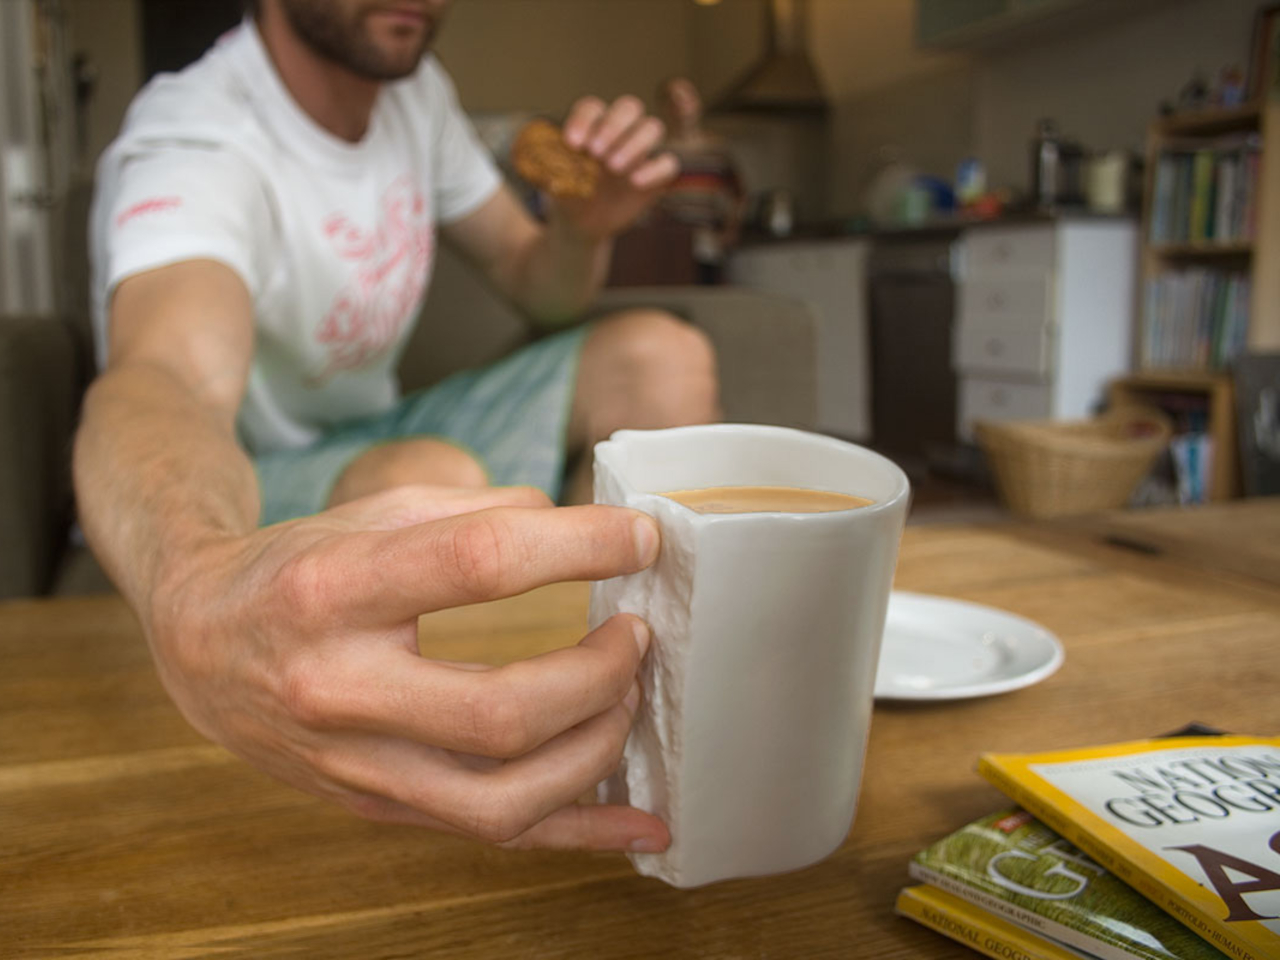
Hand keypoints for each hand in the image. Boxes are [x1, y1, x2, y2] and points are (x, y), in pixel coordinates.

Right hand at [144, 484, 668, 851]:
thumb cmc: (298, 565)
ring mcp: (353, 765)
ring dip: (594, 752)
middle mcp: (337, 690)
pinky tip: (642, 824)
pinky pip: (489, 838)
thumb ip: (482, 513)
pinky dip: (578, 835)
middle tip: (636, 636)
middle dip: (598, 675)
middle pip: (499, 713)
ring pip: (501, 800)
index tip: (640, 539)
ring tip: (625, 699)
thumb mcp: (376, 511)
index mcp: (334, 590)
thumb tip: (588, 532)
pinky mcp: (373, 807)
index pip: (478, 565)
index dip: (579, 548)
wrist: (199, 641)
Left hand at [557, 94, 678, 239]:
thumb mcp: (554, 181)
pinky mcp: (657, 175)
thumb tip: (551, 163)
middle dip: (614, 125)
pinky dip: (654, 169)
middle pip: (629, 107)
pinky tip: (634, 181)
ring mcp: (642, 151)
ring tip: (613, 167)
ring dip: (634, 143)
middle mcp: (621, 131)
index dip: (584, 121)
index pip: (593, 108)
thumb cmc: (568, 194)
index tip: (572, 145)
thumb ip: (553, 168)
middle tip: (596, 153)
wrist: (581, 224)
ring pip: (652, 128)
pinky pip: (668, 163)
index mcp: (593, 125)